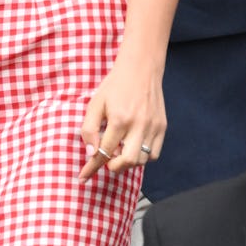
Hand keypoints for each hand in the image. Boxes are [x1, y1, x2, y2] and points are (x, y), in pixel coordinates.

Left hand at [78, 47, 165, 182]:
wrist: (141, 68)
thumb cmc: (115, 85)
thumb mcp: (95, 103)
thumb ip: (89, 129)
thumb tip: (91, 153)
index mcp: (119, 119)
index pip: (103, 152)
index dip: (91, 167)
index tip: (83, 178)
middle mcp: (138, 125)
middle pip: (126, 162)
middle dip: (113, 167)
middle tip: (107, 160)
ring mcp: (153, 127)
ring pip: (141, 160)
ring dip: (128, 163)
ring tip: (120, 151)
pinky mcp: (162, 127)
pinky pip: (154, 154)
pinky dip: (142, 157)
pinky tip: (133, 147)